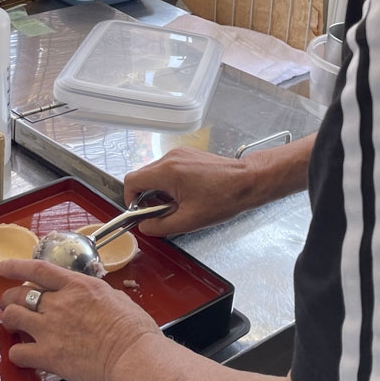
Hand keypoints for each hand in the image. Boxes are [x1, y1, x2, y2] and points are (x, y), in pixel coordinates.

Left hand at [0, 258, 162, 380]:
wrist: (134, 358)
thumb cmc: (135, 330)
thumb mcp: (116, 298)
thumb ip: (95, 295)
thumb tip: (91, 297)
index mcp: (77, 286)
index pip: (37, 269)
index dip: (16, 266)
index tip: (3, 267)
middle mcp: (58, 303)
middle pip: (18, 294)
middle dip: (8, 298)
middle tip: (9, 305)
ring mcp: (50, 329)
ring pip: (12, 317)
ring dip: (9, 321)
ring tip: (12, 326)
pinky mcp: (48, 356)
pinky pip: (18, 353)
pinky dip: (17, 354)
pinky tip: (23, 356)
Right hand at [123, 135, 316, 235]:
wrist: (248, 181)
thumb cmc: (222, 199)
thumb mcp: (188, 220)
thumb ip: (160, 226)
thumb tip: (144, 226)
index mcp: (167, 172)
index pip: (131, 181)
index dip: (130, 199)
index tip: (142, 213)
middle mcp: (170, 158)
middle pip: (143, 177)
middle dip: (147, 197)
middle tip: (163, 212)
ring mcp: (180, 153)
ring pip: (156, 173)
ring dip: (160, 191)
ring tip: (178, 205)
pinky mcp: (189, 154)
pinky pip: (169, 169)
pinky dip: (170, 183)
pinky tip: (187, 195)